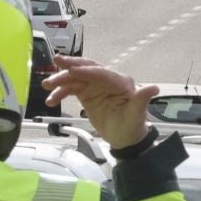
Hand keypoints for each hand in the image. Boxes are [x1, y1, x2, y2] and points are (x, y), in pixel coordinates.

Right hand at [42, 56, 158, 150]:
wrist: (124, 138)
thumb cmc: (132, 126)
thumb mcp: (137, 115)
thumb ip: (141, 100)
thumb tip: (153, 88)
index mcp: (121, 82)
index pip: (102, 73)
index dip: (87, 71)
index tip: (71, 70)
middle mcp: (107, 80)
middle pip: (88, 68)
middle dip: (72, 64)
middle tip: (57, 61)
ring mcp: (95, 86)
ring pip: (76, 78)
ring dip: (61, 80)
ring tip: (46, 85)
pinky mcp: (87, 93)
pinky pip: (71, 89)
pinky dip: (60, 93)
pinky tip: (51, 100)